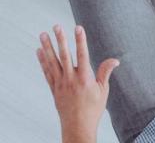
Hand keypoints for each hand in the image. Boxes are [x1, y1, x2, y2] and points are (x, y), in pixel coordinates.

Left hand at [37, 25, 117, 141]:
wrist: (78, 127)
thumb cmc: (92, 110)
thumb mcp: (103, 91)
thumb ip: (105, 73)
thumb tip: (115, 60)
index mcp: (85, 79)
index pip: (83, 55)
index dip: (81, 40)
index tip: (78, 28)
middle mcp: (71, 80)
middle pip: (64, 56)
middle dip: (60, 40)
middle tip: (56, 26)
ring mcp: (60, 84)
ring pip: (52, 62)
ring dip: (47, 47)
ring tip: (43, 34)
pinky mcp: (54, 89)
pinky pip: (47, 72)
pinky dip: (42, 61)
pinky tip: (39, 51)